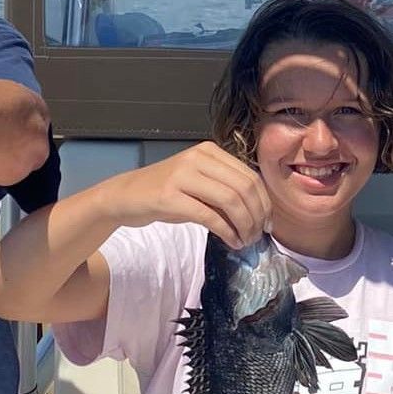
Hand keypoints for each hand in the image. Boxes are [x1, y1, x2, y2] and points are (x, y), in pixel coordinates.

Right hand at [101, 141, 270, 249]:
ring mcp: (183, 175)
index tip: (267, 223)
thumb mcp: (198, 184)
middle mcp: (198, 158)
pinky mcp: (170, 197)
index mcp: (209, 151)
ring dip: (244, 225)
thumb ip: (225, 190)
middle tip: (258, 235)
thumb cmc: (165, 192)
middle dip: (257, 216)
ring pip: (230, 201)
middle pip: (243, 188)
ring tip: (246, 240)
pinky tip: (231, 242)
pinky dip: (226, 232)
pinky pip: (209, 216)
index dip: (264, 202)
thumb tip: (258, 214)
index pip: (249, 176)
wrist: (125, 196)